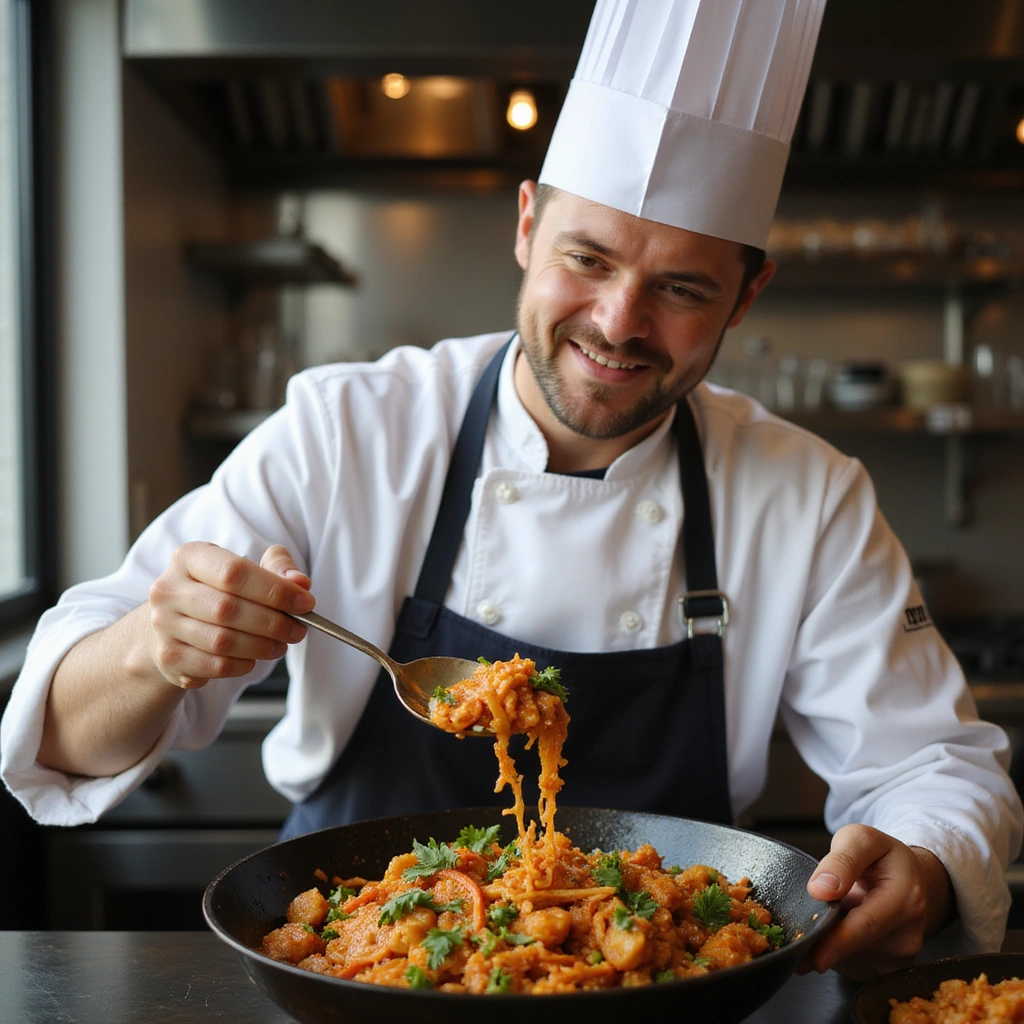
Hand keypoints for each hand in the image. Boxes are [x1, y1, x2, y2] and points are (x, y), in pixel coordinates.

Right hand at [146, 542, 315, 688]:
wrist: (172, 626)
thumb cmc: (218, 592)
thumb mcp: (246, 570)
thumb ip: (277, 569)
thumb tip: (300, 583)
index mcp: (189, 558)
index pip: (235, 572)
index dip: (275, 590)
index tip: (306, 603)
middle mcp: (168, 590)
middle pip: (228, 609)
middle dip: (273, 622)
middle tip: (298, 629)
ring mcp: (163, 626)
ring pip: (222, 642)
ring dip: (261, 646)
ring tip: (280, 644)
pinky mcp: (168, 658)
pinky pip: (215, 666)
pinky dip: (243, 664)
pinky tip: (253, 657)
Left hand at [798, 824, 952, 979]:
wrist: (913, 881)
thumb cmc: (883, 858)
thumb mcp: (862, 840)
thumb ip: (842, 859)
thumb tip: (821, 889)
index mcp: (906, 900)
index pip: (867, 926)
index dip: (838, 942)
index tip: (814, 955)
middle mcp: (908, 935)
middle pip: (855, 948)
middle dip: (822, 941)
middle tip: (798, 931)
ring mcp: (900, 957)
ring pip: (849, 960)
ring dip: (829, 942)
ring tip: (834, 913)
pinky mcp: (888, 969)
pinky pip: (851, 966)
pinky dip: (837, 951)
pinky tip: (841, 929)